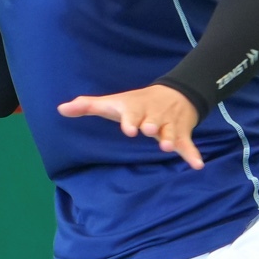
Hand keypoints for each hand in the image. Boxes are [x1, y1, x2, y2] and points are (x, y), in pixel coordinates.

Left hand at [56, 85, 204, 168]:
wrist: (174, 93)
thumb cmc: (136, 103)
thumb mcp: (113, 103)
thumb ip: (88, 106)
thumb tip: (60, 109)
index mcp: (136, 109)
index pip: (132, 113)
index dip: (130, 120)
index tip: (128, 129)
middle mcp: (153, 116)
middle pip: (152, 121)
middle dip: (151, 125)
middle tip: (149, 130)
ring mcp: (168, 125)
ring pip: (170, 131)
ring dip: (170, 138)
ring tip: (167, 147)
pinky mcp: (181, 134)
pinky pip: (188, 145)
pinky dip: (193, 154)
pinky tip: (198, 165)